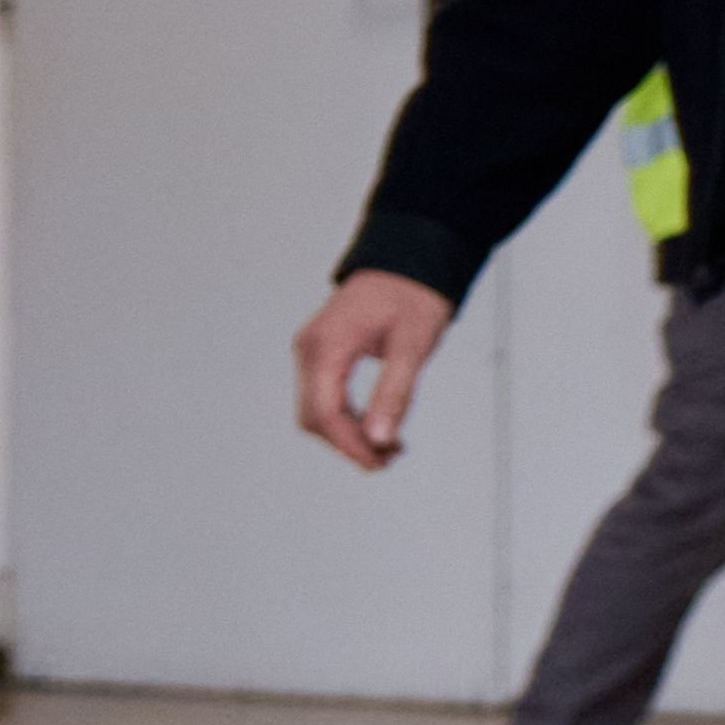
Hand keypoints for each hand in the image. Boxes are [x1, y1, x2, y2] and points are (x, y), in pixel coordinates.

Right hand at [293, 270, 461, 470]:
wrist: (407, 261)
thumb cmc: (413, 295)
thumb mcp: (412, 345)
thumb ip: (394, 393)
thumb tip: (380, 439)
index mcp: (328, 345)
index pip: (325, 412)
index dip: (349, 445)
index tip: (379, 463)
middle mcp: (310, 348)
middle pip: (315, 417)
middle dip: (349, 444)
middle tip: (389, 458)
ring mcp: (312, 351)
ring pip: (317, 411)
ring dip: (348, 434)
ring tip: (391, 447)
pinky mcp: (322, 354)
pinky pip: (325, 396)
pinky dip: (348, 418)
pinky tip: (379, 428)